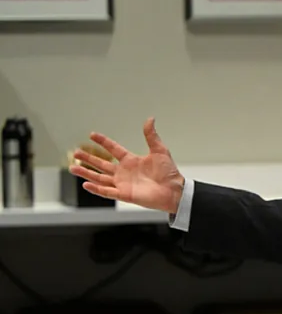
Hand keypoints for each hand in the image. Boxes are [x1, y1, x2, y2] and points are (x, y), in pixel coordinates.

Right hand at [68, 117, 185, 214]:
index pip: (113, 149)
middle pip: (102, 164)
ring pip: (100, 178)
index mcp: (131, 161)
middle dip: (88, 158)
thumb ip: (151, 136)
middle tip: (76, 152)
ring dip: (86, 173)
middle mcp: (124, 172)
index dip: (103, 142)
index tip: (92, 135)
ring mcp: (123, 184)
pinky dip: (96, 189)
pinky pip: (107, 192)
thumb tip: (150, 119)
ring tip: (73, 167)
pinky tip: (85, 184)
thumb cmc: (169, 173)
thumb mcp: (159, 151)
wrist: (175, 190)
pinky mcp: (124, 194)